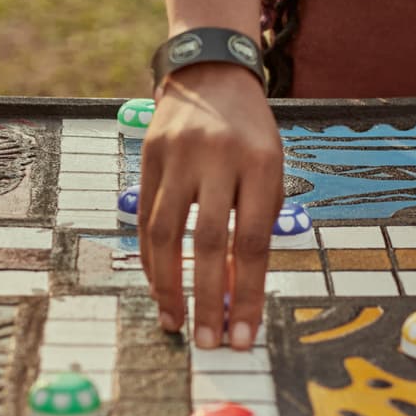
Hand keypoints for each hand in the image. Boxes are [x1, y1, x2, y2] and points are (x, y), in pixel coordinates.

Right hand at [139, 64, 284, 350]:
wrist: (210, 74)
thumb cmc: (250, 132)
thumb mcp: (270, 168)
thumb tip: (235, 290)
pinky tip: (158, 285)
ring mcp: (179, 156)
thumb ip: (256, 222)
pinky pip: (145, 218)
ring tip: (174, 321)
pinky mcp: (149, 157)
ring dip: (169, 285)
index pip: (254, 241)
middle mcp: (219, 158)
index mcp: (262, 163)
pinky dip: (151, 257)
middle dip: (208, 299)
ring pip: (167, 232)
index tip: (243, 334)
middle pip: (210, 241)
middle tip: (209, 341)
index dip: (247, 293)